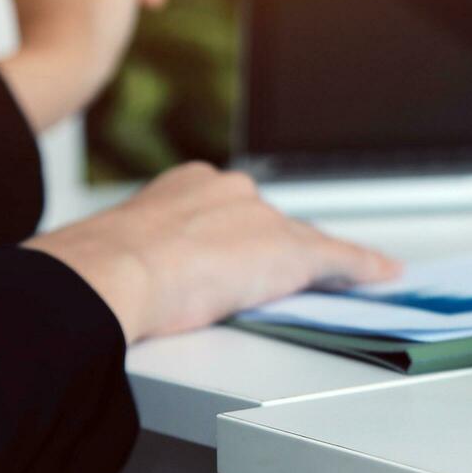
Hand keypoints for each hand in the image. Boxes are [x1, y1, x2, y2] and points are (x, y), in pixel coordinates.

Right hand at [27, 162, 401, 342]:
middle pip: (269, 226)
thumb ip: (124, 259)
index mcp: (183, 185)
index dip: (233, 242)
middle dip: (268, 257)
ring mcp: (262, 220)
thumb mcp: (108, 255)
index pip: (229, 212)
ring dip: (315, 268)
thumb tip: (88, 283)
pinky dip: (363, 268)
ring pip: (303, 245)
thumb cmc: (92, 272)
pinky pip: (339, 260)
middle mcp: (230, 190)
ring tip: (329, 283)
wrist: (107, 275)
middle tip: (259, 287)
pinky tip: (383, 275)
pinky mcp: (290, 252)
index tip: (230, 258)